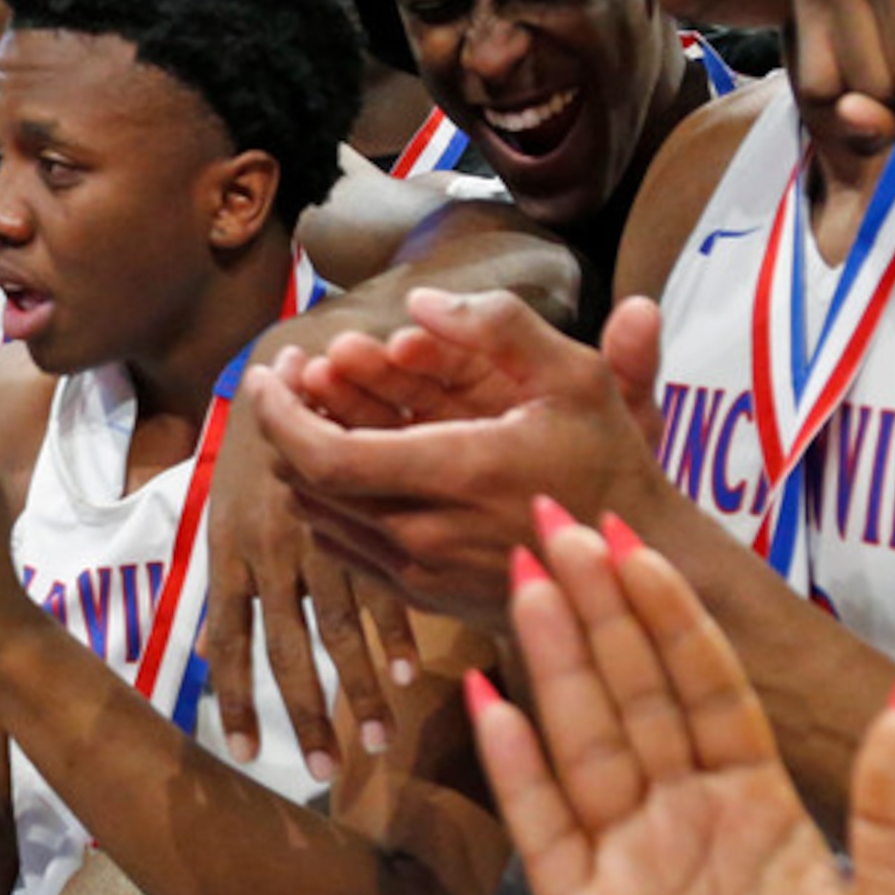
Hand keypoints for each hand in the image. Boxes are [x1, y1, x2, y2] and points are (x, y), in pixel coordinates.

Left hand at [197, 385, 419, 783]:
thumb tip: (224, 644)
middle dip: (300, 712)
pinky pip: (383, 585)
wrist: (300, 354)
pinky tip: (409, 674)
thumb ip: (230, 571)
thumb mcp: (225, 498)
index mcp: (229, 546)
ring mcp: (322, 535)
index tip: (246, 752)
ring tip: (373, 741)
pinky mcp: (366, 516)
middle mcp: (272, 548)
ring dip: (356, 689)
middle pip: (286, 648)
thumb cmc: (257, 432)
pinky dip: (395, 631)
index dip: (236, 697)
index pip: (226, 637)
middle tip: (321, 769)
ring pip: (338, 628)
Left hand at [245, 290, 672, 621]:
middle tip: (285, 374)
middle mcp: (426, 532)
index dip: (279, 414)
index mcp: (457, 474)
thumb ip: (501, 326)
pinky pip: (344, 546)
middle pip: (308, 482)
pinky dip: (326, 499)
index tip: (267, 371)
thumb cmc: (608, 464)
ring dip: (299, 460)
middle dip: (283, 423)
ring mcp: (419, 571)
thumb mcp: (576, 377)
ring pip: (319, 515)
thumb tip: (421, 299)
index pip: (326, 453)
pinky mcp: (420, 594)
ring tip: (307, 407)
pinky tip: (341, 457)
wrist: (628, 570)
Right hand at [468, 504, 894, 894]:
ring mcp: (622, 857)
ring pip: (583, 737)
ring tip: (527, 578)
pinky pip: (542, 825)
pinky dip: (516, 763)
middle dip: (598, 606)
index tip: (636, 539)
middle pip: (631, 691)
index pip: (704, 685)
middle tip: (556, 523)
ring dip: (554, 658)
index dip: (670, 614)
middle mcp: (680, 812)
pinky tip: (492, 698)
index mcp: (755, 801)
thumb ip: (891, 805)